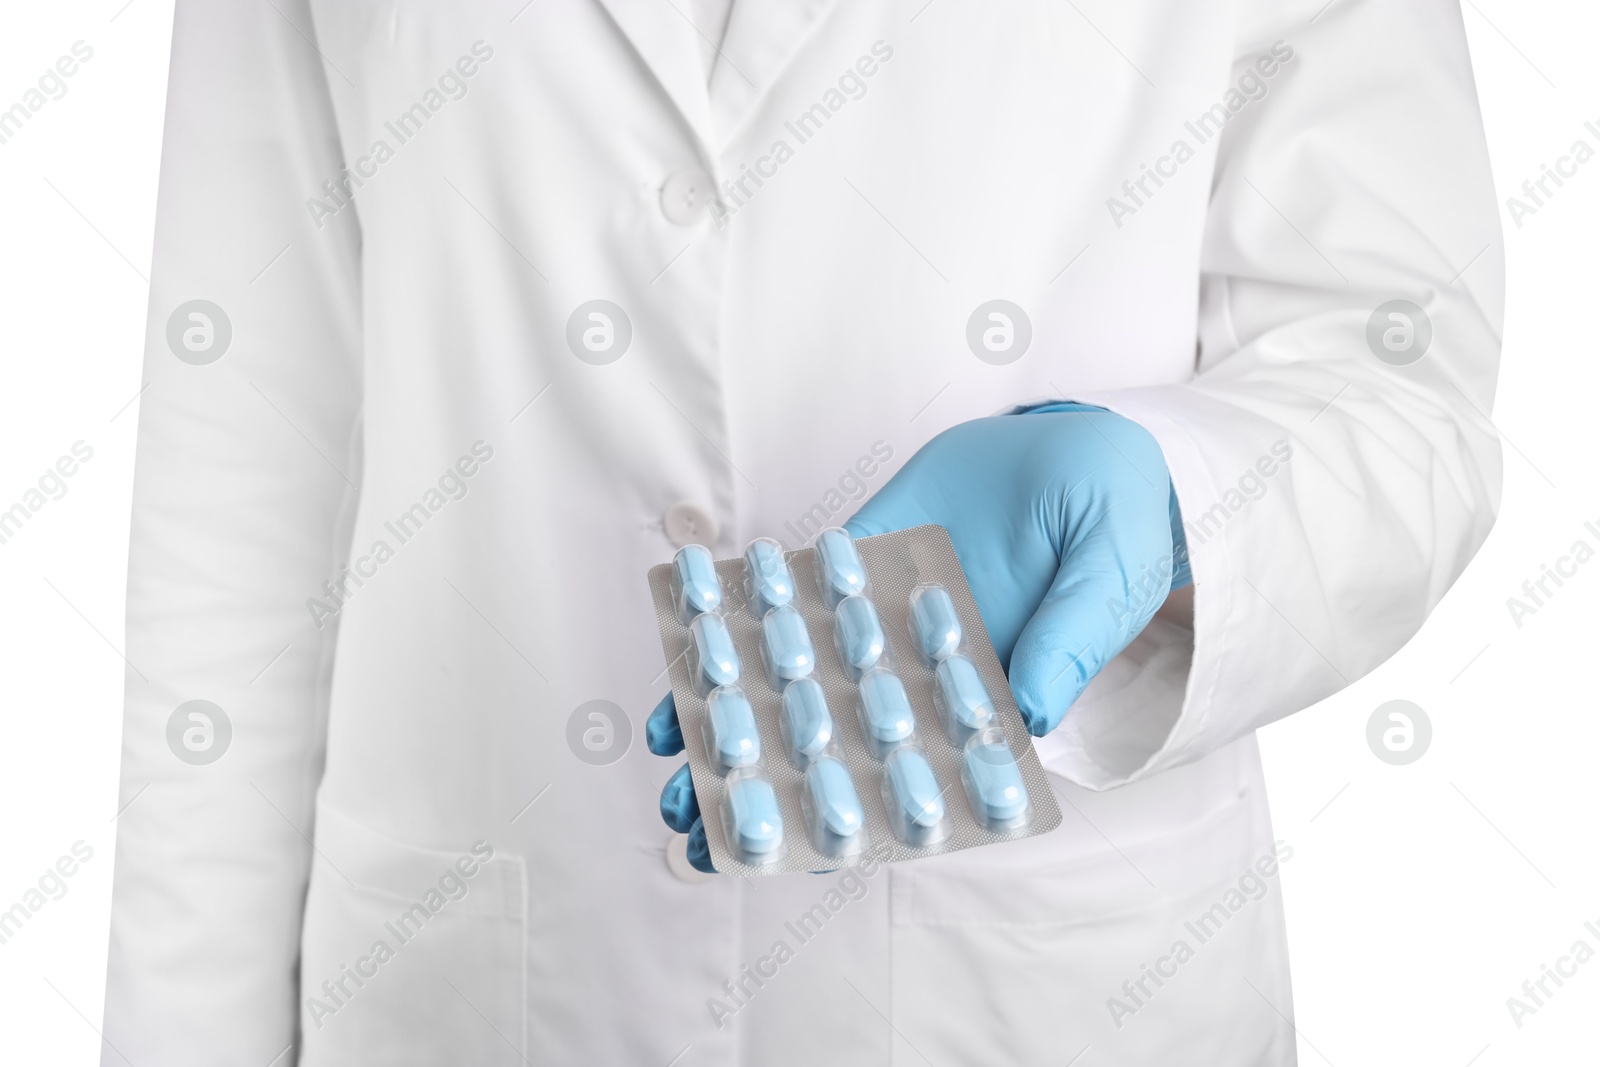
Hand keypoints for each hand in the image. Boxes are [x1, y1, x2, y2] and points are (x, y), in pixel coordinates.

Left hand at [648, 404, 1189, 871]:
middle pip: (834, 737)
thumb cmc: (1124, 522)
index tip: (786, 856)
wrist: (1093, 442)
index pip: (914, 774)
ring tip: (664, 745)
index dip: (850, 819)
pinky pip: (792, 587)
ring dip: (732, 706)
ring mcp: (880, 613)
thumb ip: (1070, 640)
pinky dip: (741, 610)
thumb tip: (1030, 713)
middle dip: (763, 780)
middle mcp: (921, 670)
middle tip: (689, 823)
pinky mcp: (858, 553)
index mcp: (986, 698)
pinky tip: (686, 638)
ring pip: (796, 671)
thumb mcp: (1109, 579)